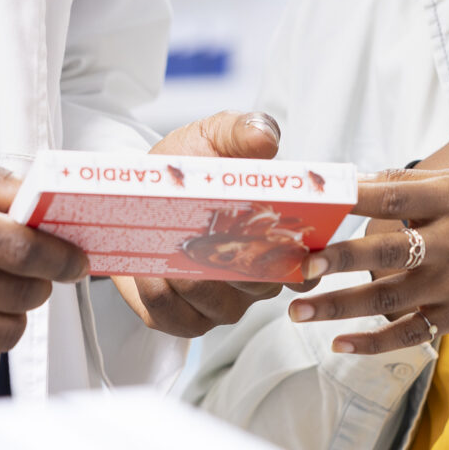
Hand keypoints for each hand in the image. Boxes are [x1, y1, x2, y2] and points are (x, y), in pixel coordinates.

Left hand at [114, 109, 295, 339]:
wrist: (140, 191)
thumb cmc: (189, 167)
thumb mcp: (215, 137)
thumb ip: (243, 131)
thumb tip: (265, 139)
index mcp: (280, 238)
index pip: (309, 265)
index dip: (301, 262)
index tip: (276, 243)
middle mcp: (259, 279)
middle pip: (258, 286)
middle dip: (228, 260)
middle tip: (199, 235)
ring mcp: (223, 303)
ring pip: (215, 304)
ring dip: (186, 277)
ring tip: (165, 247)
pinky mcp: (185, 318)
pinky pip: (176, 318)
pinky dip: (159, 295)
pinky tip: (147, 271)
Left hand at [288, 167, 448, 393]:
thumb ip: (417, 184)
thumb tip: (360, 180)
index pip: (391, 194)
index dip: (347, 196)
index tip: (308, 199)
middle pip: (382, 250)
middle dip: (335, 259)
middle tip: (297, 265)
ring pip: (385, 298)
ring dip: (338, 306)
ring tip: (297, 312)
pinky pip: (408, 333)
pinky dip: (373, 342)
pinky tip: (340, 344)